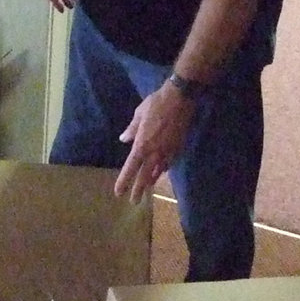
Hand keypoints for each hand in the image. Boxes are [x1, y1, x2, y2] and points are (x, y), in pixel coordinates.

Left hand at [115, 80, 194, 202]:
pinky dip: (164, 168)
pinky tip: (162, 170)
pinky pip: (169, 163)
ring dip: (152, 180)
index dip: (124, 181)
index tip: (118, 193)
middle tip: (134, 202)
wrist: (181, 99)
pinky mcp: (179, 148)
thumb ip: (132, 129)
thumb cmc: (156, 103)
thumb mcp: (139, 114)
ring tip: (148, 187)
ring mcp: (168, 151)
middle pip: (145, 176)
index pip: (131, 168)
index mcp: (142, 144)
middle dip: (139, 190)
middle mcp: (155, 152)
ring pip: (159, 172)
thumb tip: (124, 139)